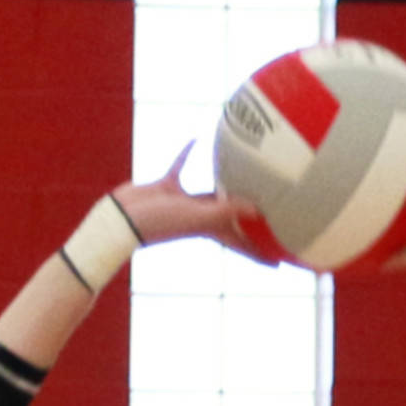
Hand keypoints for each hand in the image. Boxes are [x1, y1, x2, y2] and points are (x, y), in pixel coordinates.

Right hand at [116, 147, 265, 257]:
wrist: (125, 219)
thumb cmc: (161, 223)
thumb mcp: (198, 216)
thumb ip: (227, 211)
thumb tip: (259, 211)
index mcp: (212, 230)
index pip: (243, 246)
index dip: (261, 256)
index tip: (280, 265)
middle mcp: (202, 218)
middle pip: (233, 222)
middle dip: (250, 225)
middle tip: (270, 220)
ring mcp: (185, 202)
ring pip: (211, 193)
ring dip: (225, 187)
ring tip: (241, 178)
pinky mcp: (168, 186)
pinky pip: (181, 165)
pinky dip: (187, 154)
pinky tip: (195, 140)